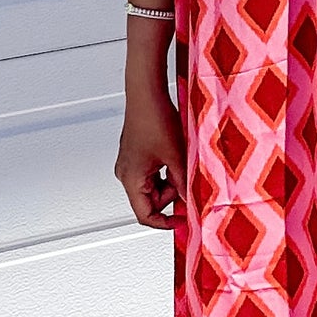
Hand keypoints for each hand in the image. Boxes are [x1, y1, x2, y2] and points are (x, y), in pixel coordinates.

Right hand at [115, 85, 186, 229]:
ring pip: (154, 187)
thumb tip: (191, 201)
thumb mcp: (176, 156)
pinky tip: (176, 158)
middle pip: (151, 201)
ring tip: (182, 163)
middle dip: (172, 195)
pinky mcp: (136, 156)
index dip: (165, 222)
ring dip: (171, 181)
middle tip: (189, 183)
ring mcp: (130, 165)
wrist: (147, 93)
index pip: (145, 215)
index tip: (183, 221)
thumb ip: (183, 183)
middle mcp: (126, 174)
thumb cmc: (155, 119)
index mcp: (130, 179)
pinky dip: (166, 171)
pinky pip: (153, 174)